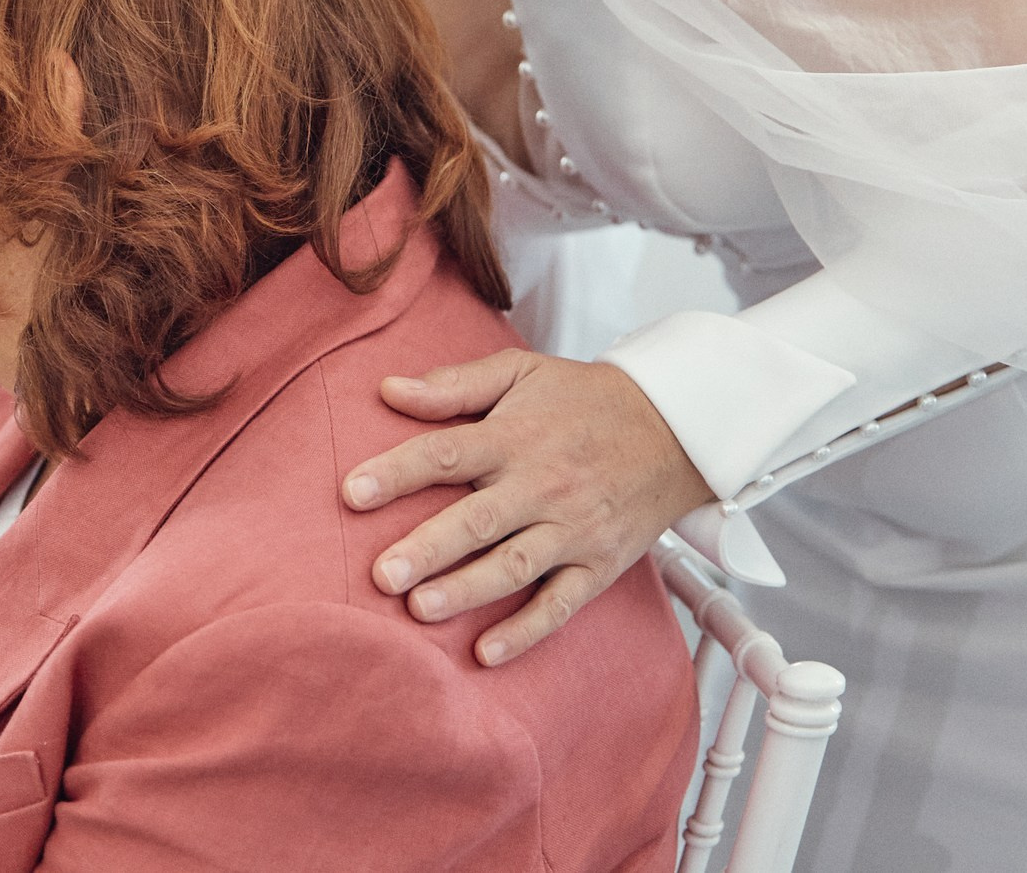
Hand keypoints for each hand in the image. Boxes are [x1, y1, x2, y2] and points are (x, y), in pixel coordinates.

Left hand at [341, 350, 712, 667]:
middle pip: (477, 519)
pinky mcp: (598, 564)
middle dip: (428, 548)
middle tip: (382, 574)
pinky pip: (560, 604)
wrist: (675, 428)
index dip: (397, 472)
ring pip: (514, 566)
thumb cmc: (584, 399)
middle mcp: (541, 485)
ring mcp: (572, 529)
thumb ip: (453, 384)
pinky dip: (526, 631)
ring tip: (419, 610)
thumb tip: (388, 389)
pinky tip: (487, 653)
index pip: (446, 453)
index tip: (351, 493)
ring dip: (467, 591)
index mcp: (514, 437)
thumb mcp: (521, 372)